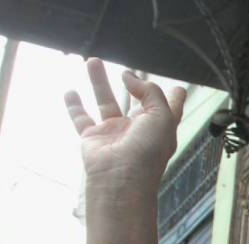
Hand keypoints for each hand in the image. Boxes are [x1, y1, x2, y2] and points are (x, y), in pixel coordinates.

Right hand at [65, 58, 185, 180]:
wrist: (121, 178)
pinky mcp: (93, 137)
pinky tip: (70, 92)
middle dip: (133, 85)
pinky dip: (74, 105)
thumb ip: (149, 91)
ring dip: (99, 81)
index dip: (175, 98)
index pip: (171, 109)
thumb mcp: (162, 116)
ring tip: (92, 60)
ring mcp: (115, 133)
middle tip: (126, 71)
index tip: (178, 89)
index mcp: (161, 126)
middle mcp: (139, 129)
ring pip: (105, 101)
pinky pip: (81, 118)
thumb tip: (128, 77)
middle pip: (137, 102)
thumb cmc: (148, 151)